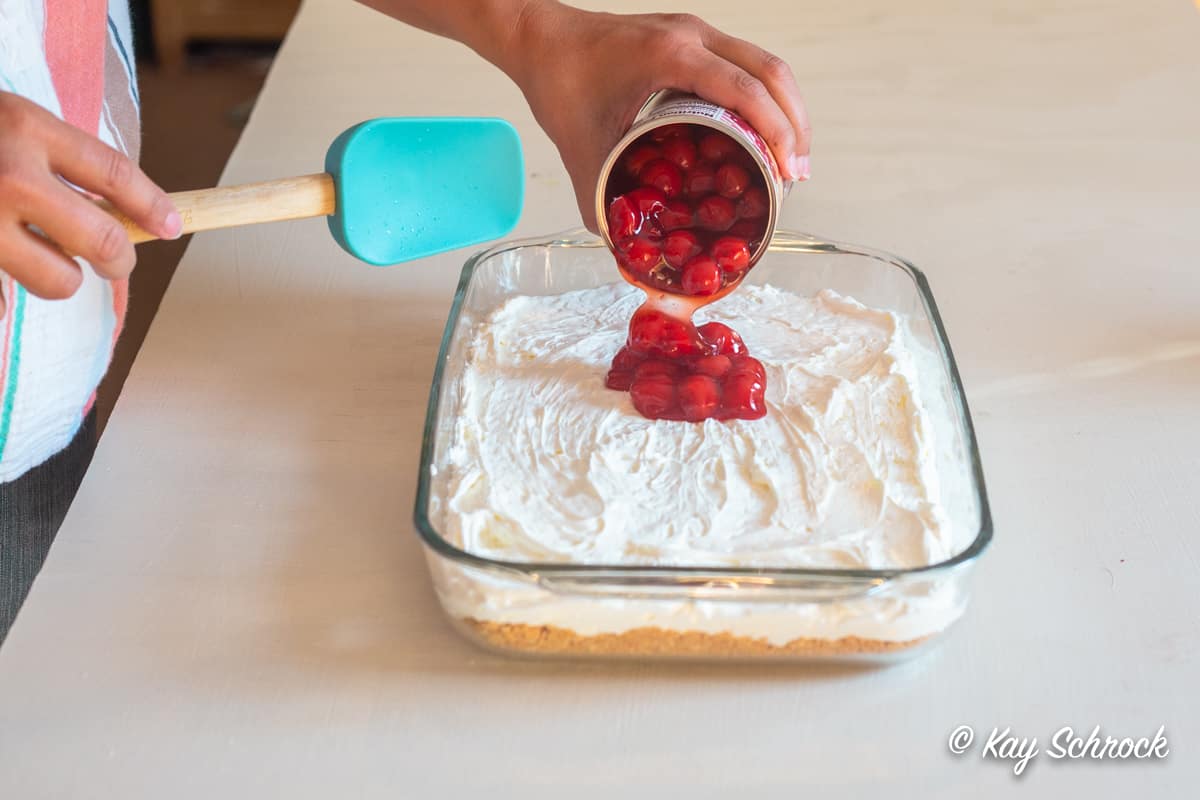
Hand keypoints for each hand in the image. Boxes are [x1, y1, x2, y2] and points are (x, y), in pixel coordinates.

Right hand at [0, 91, 179, 316]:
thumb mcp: (13, 123)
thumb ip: (63, 161)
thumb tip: (129, 215)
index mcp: (28, 129)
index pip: (114, 174)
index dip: (152, 205)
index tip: (173, 226)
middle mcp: (9, 174)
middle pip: (101, 239)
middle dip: (120, 258)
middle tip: (117, 260)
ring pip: (59, 279)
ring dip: (63, 277)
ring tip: (44, 257)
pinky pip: (11, 290)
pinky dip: (17, 280)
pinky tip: (7, 254)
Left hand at [503, 2, 810, 230]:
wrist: (541, 39)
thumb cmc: (558, 84)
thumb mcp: (579, 149)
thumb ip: (600, 203)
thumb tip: (625, 249)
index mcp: (672, 56)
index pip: (746, 90)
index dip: (778, 132)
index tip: (790, 173)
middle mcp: (693, 35)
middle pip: (772, 72)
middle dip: (795, 123)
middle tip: (798, 172)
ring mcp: (696, 31)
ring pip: (765, 63)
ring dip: (786, 107)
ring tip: (791, 156)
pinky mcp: (693, 37)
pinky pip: (745, 61)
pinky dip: (764, 95)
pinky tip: (762, 129)